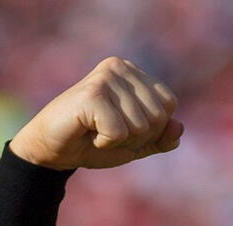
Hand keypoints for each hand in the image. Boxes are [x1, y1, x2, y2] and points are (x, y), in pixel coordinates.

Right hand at [10, 57, 182, 169]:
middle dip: (136, 137)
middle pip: (158, 117)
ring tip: (96, 131)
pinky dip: (105, 142)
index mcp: (133, 73)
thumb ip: (159, 139)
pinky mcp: (93, 94)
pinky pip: (120, 132)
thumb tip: (179, 128)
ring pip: (141, 127)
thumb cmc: (92, 143)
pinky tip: (88, 132)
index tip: (123, 128)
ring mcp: (106, 77)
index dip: (151, 130)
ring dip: (119, 141)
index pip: (169, 106)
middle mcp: (120, 67)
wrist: (53, 150)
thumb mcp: (133, 145)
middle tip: (108, 132)